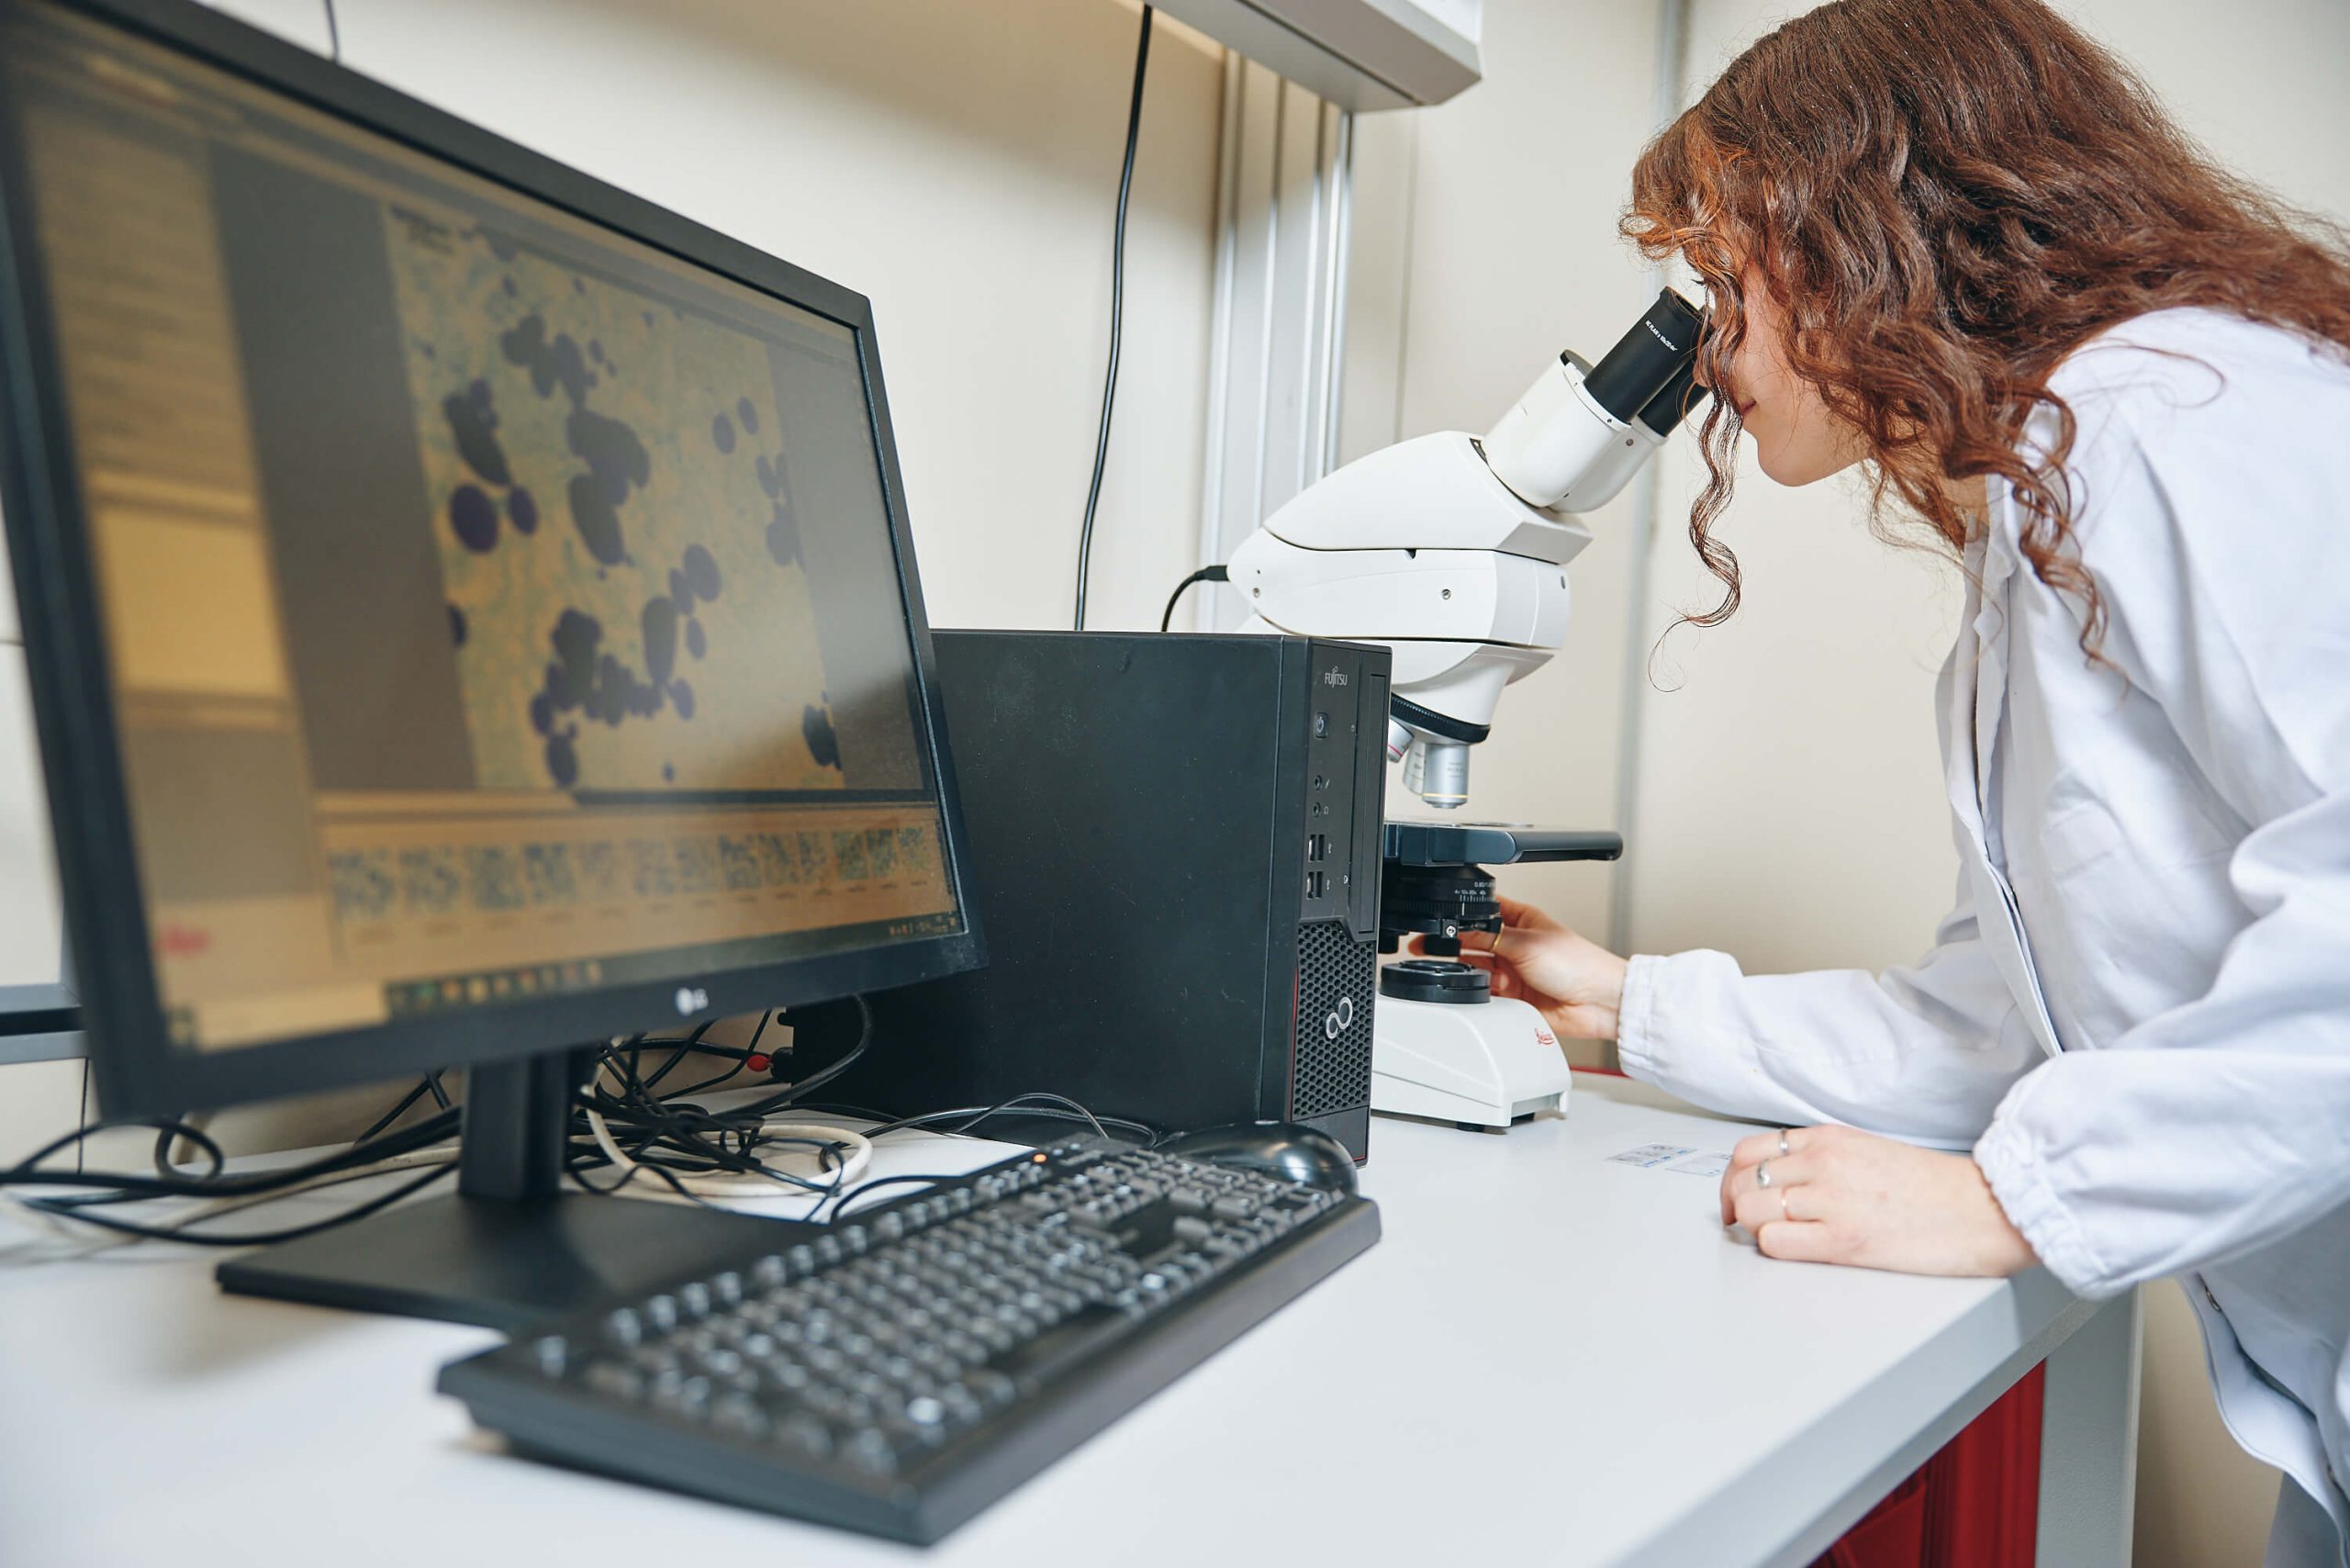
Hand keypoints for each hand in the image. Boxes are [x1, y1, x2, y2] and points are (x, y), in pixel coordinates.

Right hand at [1406, 896, 1627, 1038]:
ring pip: (1476, 968)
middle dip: (1458, 944)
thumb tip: (1460, 930)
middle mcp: (1513, 944)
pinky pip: (1484, 992)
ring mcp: (1512, 970)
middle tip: (1438, 947)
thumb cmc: (1578, 964)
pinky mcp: (1511, 996)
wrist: (1597, 1002)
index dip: (1461, 914)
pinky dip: (1479, 991)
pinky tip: (1484, 989)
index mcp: (1520, 920)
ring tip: (1476, 971)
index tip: (1441, 920)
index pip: (1482, 911)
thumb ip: (1489, 937)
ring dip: (1471, 970)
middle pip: (1473, 941)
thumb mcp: (1526, 942)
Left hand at [1719, 1123, 2037, 1276]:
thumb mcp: (1866, 1151)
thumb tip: (1780, 1178)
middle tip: (1744, 1226)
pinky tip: (1797, 1249)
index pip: (1747, 1152)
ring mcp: (1830, 1199)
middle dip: (1734, 1206)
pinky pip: (1774, 1241)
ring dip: (1753, 1228)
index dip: (1733, 1179)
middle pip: (1739, 1181)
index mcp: (1826, 1139)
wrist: (1985, 1208)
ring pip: (1748, 1209)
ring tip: (1776, 1238)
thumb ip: (1821, 1159)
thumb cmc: (1934, 1187)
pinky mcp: (1843, 1239)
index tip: (1737, 1198)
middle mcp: (1821, 1162)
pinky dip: (1774, 1248)